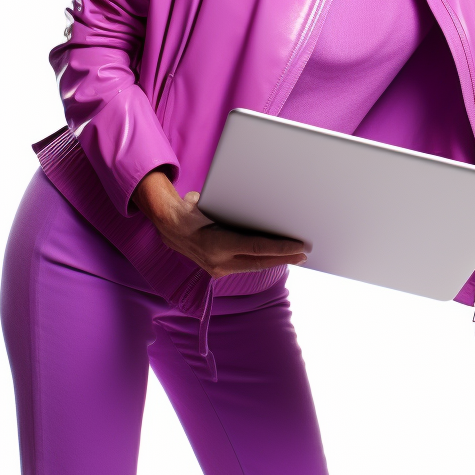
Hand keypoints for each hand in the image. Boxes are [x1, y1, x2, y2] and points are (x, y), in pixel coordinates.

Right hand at [132, 169, 306, 277]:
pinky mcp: (218, 271)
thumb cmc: (192, 209)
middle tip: (305, 253)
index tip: (300, 246)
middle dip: (285, 258)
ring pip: (254, 266)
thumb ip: (233, 206)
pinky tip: (276, 257)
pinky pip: (245, 266)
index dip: (281, 248)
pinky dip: (262, 261)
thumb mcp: (214, 203)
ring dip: (276, 261)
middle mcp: (217, 260)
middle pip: (260, 261)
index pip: (257, 247)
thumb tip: (259, 203)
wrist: (168, 226)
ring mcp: (217, 269)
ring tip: (296, 256)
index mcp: (217, 243)